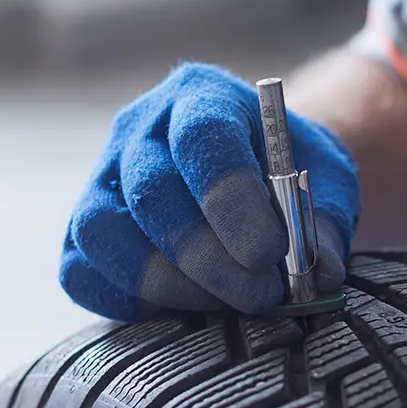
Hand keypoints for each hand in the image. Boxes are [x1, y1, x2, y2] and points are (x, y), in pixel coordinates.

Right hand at [59, 63, 359, 319]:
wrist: (256, 183)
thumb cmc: (290, 182)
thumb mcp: (325, 189)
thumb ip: (322, 228)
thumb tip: (318, 275)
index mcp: (204, 98)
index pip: (202, 137)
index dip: (231, 200)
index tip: (270, 254)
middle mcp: (140, 130)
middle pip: (152, 190)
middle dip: (209, 258)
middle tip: (260, 295)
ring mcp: (102, 180)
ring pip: (102, 232)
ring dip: (167, 283)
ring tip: (225, 306)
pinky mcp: (84, 234)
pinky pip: (81, 273)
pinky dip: (129, 302)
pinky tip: (186, 310)